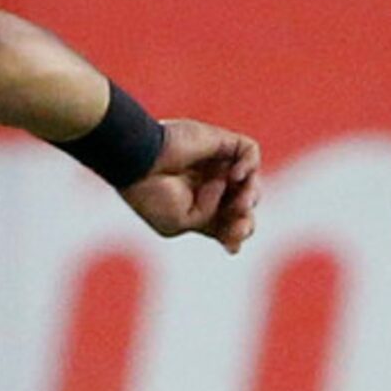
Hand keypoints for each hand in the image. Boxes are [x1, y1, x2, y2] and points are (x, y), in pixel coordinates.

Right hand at [121, 118, 261, 253]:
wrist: (140, 162)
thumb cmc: (151, 195)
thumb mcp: (178, 223)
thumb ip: (210, 218)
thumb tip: (228, 185)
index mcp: (194, 208)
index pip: (223, 223)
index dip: (233, 237)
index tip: (232, 248)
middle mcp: (206, 186)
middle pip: (241, 206)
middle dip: (245, 220)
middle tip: (240, 226)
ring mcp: (215, 164)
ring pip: (250, 182)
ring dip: (250, 196)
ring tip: (239, 203)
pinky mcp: (221, 143)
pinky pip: (250, 153)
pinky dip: (248, 166)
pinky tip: (233, 175)